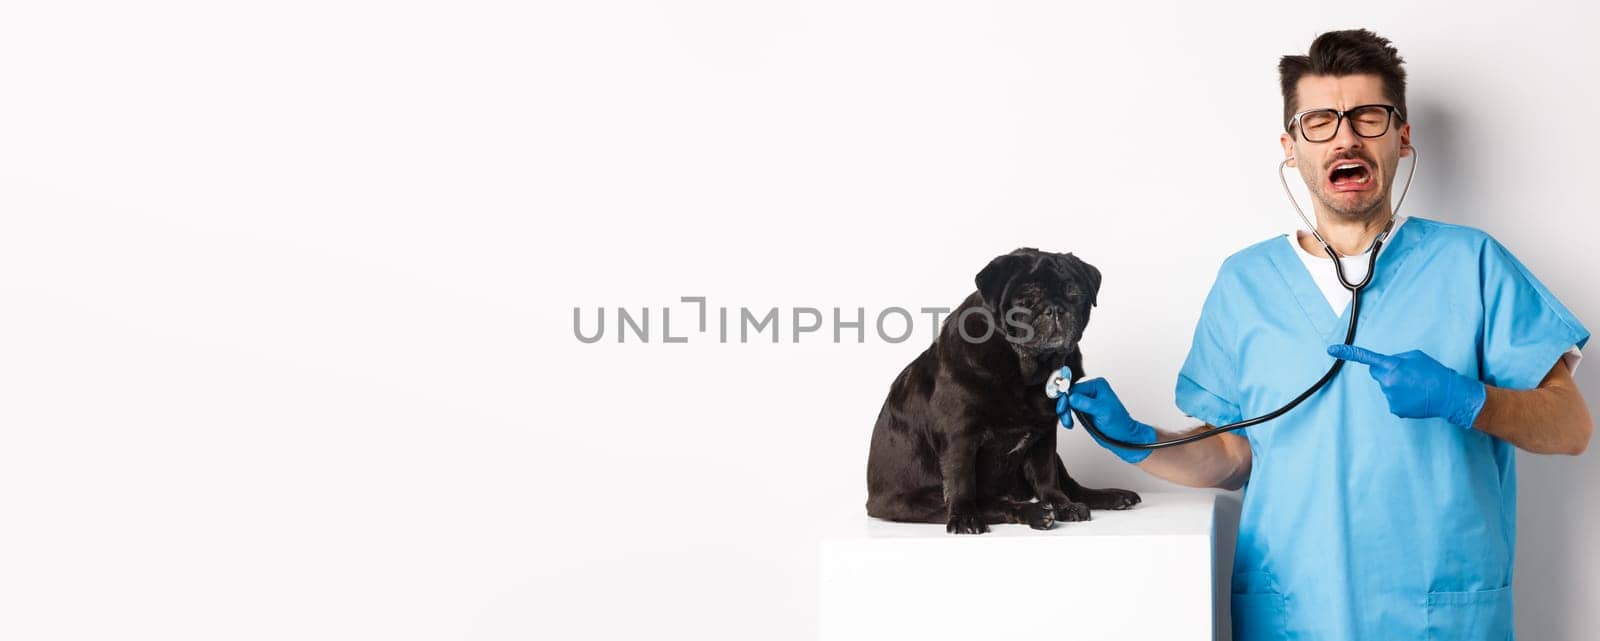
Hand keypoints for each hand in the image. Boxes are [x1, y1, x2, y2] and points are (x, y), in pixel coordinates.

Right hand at [1058, 377, 1155, 463]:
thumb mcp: (1102, 411)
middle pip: (1069, 394)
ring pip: (1067, 403)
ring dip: (1065, 413)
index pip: (1075, 388)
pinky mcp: (1083, 409)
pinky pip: (1069, 410)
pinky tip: (1070, 423)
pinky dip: (1067, 416)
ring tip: (1068, 422)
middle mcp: (1091, 391)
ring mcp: (1086, 400)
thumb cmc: (1119, 422)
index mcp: (1097, 385)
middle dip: (1065, 406)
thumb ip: (1086, 403)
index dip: (1067, 398)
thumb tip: (1071, 397)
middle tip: (1066, 417)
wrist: (1122, 436)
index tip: (1064, 408)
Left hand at [1326, 344, 1486, 428]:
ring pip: (1386, 388)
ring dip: (1397, 386)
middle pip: (1377, 374)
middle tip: (1407, 375)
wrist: (1449, 395)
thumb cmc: (1434, 373)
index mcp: (1392, 366)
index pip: (1366, 358)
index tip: (1331, 349)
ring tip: (1416, 387)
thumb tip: (1387, 366)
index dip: (1347, 353)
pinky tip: (1415, 397)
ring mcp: (1390, 397)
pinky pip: (1392, 400)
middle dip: (1387, 373)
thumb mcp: (1415, 357)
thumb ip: (1396, 359)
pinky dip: (1401, 398)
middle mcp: (1388, 382)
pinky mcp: (1394, 409)